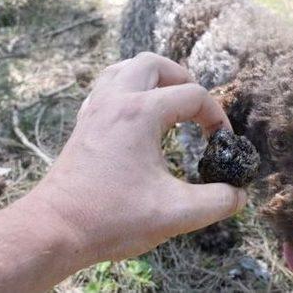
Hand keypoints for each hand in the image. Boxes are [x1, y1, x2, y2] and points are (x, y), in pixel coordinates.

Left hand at [17, 52, 246, 262]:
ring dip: (152, 77)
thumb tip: (239, 195)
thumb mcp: (176, 213)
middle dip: (182, 79)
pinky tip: (136, 114)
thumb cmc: (111, 218)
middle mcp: (116, 101)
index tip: (222, 143)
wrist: (54, 230)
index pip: (193, 96)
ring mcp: (95, 110)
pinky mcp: (84, 123)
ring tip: (169, 100)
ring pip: (125, 68)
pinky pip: (107, 87)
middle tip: (196, 107)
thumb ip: (217, 201)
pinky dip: (128, 89)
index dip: (216, 117)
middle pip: (153, 63)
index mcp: (141, 113)